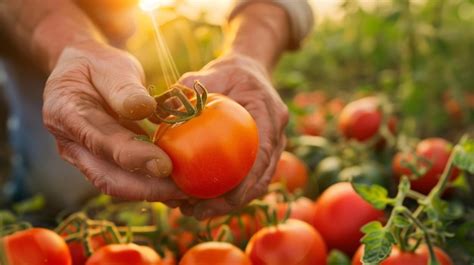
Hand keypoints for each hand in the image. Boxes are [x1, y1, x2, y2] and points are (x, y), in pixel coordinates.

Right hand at [43, 41, 186, 202]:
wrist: (81, 71)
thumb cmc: (98, 65)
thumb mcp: (110, 66)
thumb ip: (124, 88)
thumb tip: (144, 109)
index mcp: (66, 113)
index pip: (102, 142)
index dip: (134, 156)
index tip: (166, 165)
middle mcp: (70, 143)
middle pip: (107, 177)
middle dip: (147, 189)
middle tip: (184, 190)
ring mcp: (84, 157)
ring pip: (117, 184)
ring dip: (152, 192)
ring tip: (186, 192)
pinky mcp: (101, 163)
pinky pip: (125, 180)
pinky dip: (150, 185)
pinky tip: (177, 186)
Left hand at [177, 53, 288, 218]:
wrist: (249, 72)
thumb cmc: (228, 73)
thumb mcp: (209, 75)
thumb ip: (186, 91)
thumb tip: (156, 111)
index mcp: (270, 113)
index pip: (263, 153)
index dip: (248, 180)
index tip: (226, 199)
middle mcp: (276, 134)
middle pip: (261, 177)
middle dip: (233, 202)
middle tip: (199, 213)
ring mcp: (272, 146)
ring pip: (255, 183)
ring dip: (229, 203)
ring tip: (195, 213)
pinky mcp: (261, 154)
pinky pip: (248, 178)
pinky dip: (227, 192)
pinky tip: (200, 200)